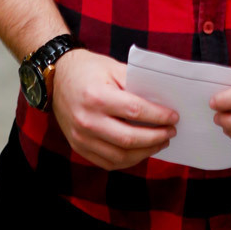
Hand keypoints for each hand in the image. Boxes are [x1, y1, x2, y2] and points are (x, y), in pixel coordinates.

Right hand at [51, 49, 178, 170]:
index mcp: (97, 97)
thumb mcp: (113, 67)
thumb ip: (136, 83)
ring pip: (120, 156)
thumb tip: (161, 101)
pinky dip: (128, 160)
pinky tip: (140, 151)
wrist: (57, 78)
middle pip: (129, 139)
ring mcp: (81, 137)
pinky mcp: (78, 146)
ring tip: (160, 143)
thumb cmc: (88, 69)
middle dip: (156, 137)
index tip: (174, 117)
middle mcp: (87, 120)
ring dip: (145, 152)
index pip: (135, 111)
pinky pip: (107, 162)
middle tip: (171, 132)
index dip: (158, 116)